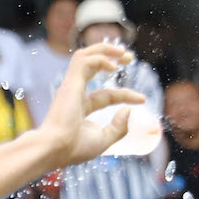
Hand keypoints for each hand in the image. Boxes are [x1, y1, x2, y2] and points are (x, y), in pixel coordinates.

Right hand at [36, 45, 147, 168]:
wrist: (55, 149)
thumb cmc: (74, 148)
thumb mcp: (103, 140)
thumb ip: (118, 127)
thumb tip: (128, 110)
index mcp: (81, 108)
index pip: (107, 95)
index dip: (125, 94)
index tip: (143, 99)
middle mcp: (75, 94)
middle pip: (92, 67)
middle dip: (111, 57)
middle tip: (130, 57)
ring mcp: (71, 86)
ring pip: (85, 56)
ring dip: (105, 49)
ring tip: (123, 52)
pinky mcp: (70, 82)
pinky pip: (85, 60)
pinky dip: (101, 58)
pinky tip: (114, 67)